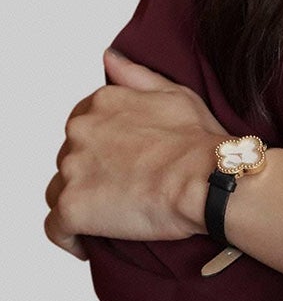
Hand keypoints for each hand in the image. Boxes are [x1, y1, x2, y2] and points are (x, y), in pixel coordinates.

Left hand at [44, 46, 229, 258]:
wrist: (208, 178)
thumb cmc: (199, 140)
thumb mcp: (173, 92)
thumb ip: (134, 75)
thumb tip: (109, 58)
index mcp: (101, 103)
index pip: (82, 125)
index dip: (100, 146)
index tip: (119, 162)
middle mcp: (79, 131)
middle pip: (70, 157)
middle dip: (90, 173)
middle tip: (122, 190)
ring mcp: (73, 169)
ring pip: (59, 190)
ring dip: (78, 201)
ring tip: (109, 215)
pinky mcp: (72, 207)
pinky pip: (55, 228)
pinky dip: (68, 237)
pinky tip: (86, 241)